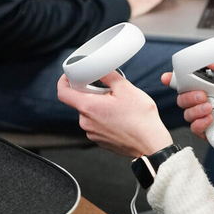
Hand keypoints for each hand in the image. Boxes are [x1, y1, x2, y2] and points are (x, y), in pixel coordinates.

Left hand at [57, 72, 172, 157]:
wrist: (151, 144)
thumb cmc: (140, 119)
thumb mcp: (126, 88)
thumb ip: (109, 75)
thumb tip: (100, 68)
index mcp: (88, 107)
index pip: (63, 93)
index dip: (64, 81)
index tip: (70, 76)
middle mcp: (86, 122)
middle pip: (80, 101)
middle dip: (93, 93)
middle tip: (110, 92)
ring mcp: (92, 133)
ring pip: (90, 113)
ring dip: (100, 106)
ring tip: (120, 107)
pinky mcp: (100, 140)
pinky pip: (97, 124)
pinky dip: (105, 118)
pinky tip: (121, 118)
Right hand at [162, 61, 213, 148]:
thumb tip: (209, 60)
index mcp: (210, 88)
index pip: (187, 84)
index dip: (174, 80)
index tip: (168, 77)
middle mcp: (205, 102)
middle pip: (182, 99)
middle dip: (188, 96)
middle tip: (203, 95)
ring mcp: (206, 117)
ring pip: (186, 114)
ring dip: (195, 110)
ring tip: (210, 107)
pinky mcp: (209, 132)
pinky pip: (195, 129)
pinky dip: (200, 123)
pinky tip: (210, 119)